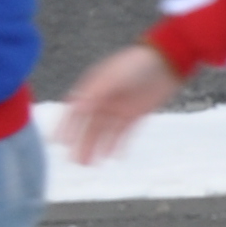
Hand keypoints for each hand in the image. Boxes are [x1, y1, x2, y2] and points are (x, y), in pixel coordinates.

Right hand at [55, 44, 181, 163]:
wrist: (167, 61)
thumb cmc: (137, 64)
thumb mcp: (114, 76)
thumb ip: (96, 92)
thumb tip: (78, 108)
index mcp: (94, 87)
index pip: (75, 110)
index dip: (66, 126)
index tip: (58, 142)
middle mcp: (104, 99)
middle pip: (89, 126)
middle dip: (81, 143)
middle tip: (74, 161)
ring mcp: (119, 108)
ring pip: (104, 132)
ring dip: (96, 148)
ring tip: (89, 164)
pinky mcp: (135, 114)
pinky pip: (124, 133)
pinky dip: (118, 145)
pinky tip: (114, 158)